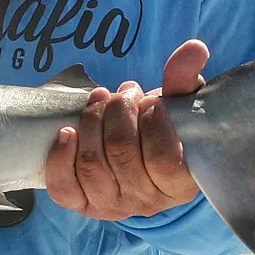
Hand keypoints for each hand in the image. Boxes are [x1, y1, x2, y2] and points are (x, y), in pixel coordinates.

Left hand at [45, 40, 208, 219]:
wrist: (133, 148)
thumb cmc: (161, 126)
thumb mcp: (179, 103)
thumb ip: (184, 79)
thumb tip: (193, 48)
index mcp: (179, 185)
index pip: (163, 160)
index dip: (153, 124)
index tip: (151, 102)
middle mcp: (146, 202)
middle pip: (122, 155)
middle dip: (118, 113)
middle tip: (122, 95)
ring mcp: (112, 206)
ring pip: (92, 165)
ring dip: (91, 123)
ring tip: (99, 100)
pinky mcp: (82, 203)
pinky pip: (65, 188)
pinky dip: (61, 157)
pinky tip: (66, 131)